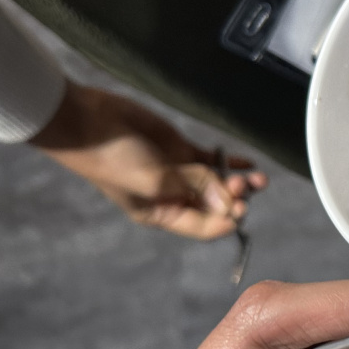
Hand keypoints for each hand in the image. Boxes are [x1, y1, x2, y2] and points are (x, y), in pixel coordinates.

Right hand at [29, 83, 266, 240]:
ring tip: (259, 178)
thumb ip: (194, 188)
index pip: (203, 226)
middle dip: (234, 199)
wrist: (89, 121)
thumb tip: (229, 203)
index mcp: (161, 215)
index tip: (240, 209)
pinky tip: (250, 164)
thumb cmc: (114, 159)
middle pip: (214, 205)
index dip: (225, 220)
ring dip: (238, 182)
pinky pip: (211, 160)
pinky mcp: (180, 149)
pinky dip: (230, 162)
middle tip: (244, 186)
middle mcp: (173, 197)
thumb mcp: (154, 180)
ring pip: (216, 182)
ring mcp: (178, 172)